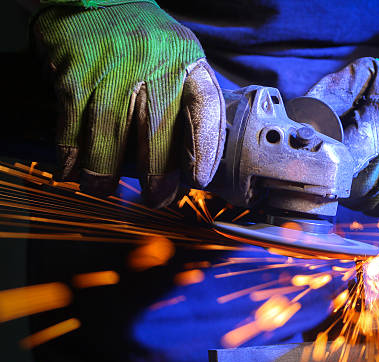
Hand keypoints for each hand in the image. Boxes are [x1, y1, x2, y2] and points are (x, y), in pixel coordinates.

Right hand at [32, 2, 224, 206]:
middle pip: (157, 129)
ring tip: (103, 190)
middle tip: (155, 198)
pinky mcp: (75, 73)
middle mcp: (153, 63)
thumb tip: (204, 157)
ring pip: (110, 133)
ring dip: (105, 170)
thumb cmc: (147, 42)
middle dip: (155, 173)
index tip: (199, 179)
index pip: (205, 106)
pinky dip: (70, 153)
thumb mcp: (183, 57)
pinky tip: (71, 171)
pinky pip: (72, 123)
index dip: (204, 148)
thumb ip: (196, 98)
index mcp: (186, 61)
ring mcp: (111, 68)